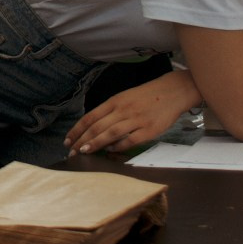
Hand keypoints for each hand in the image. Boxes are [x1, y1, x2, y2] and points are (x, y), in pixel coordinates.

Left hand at [65, 75, 196, 155]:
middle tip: (71, 152)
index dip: (77, 130)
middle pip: (97, 127)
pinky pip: (130, 141)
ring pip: (110, 134)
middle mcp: (124, 110)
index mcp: (116, 101)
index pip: (91, 117)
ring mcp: (137, 120)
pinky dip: (118, 147)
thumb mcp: (125, 98)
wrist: (174, 91)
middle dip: (81, 141)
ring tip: (83, 152)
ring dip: (95, 144)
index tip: (68, 141)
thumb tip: (93, 129)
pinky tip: (110, 151)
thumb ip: (110, 112)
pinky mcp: (149, 130)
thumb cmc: (147, 96)